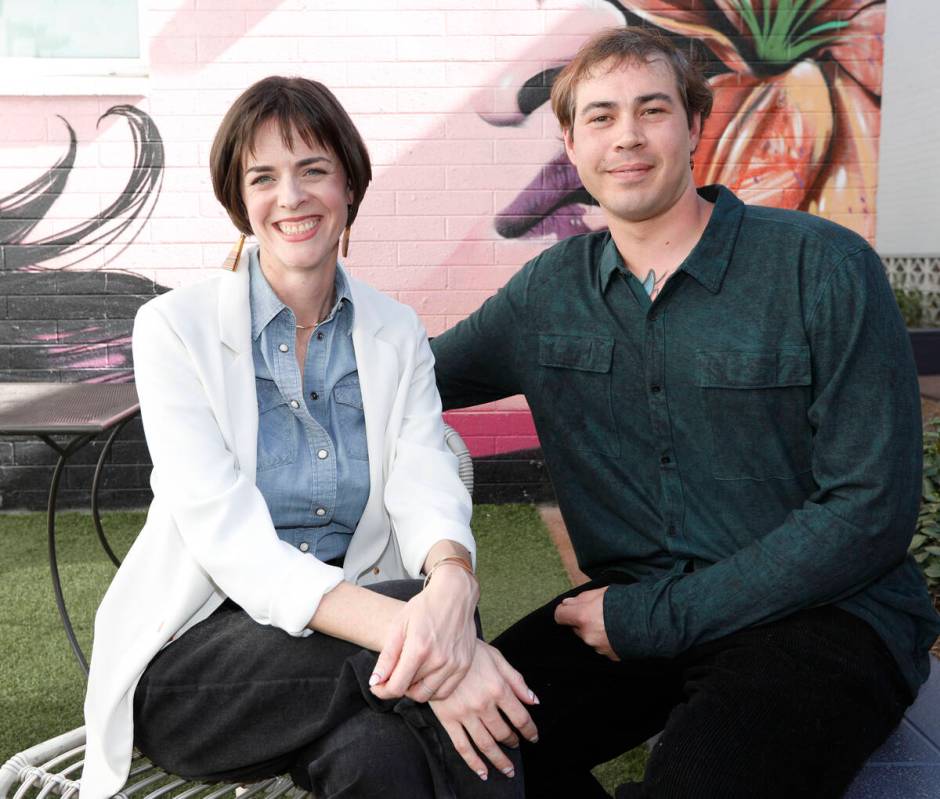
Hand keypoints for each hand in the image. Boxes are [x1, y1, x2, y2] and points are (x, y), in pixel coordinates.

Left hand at [370, 565, 478, 701]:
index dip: (382, 691)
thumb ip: (387, 657)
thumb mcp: (398, 626)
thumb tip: (375, 682)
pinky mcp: (464, 665)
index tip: (377, 686)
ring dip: (415, 689)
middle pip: (411, 691)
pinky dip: (432, 689)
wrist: (454, 594)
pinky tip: (427, 675)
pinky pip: (445, 692)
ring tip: (411, 672)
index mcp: (419, 648)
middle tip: (395, 673)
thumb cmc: (424, 607)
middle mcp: (439, 660)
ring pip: (427, 694)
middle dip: (398, 686)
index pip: (396, 687)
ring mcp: (454, 664)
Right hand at [430, 641, 538, 780]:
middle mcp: (483, 704)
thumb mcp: (497, 658)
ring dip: (499, 760)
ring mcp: (465, 714)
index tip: (533, 737)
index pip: (520, 717)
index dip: (530, 731)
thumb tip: (534, 701)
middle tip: (516, 746)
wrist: (439, 649)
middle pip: (503, 733)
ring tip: (507, 769)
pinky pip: (462, 747)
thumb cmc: (470, 651)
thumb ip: (517, 681)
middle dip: (513, 742)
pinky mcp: (448, 720)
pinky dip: (474, 763)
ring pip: (486, 744)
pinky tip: (483, 771)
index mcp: (498, 688)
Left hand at [554, 587, 619, 660]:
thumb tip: (567, 603)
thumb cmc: (626, 602)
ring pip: (589, 637)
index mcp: (582, 617)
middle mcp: (587, 635)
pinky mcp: (610, 656)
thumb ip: (581, 598)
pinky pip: (602, 646)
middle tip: (599, 613)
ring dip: (596, 631)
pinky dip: (607, 640)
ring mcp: (598, 647)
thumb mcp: (601, 592)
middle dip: (583, 621)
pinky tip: (619, 632)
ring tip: (613, 623)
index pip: (560, 616)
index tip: (569, 609)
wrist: (651, 622)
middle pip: (576, 627)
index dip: (564, 612)